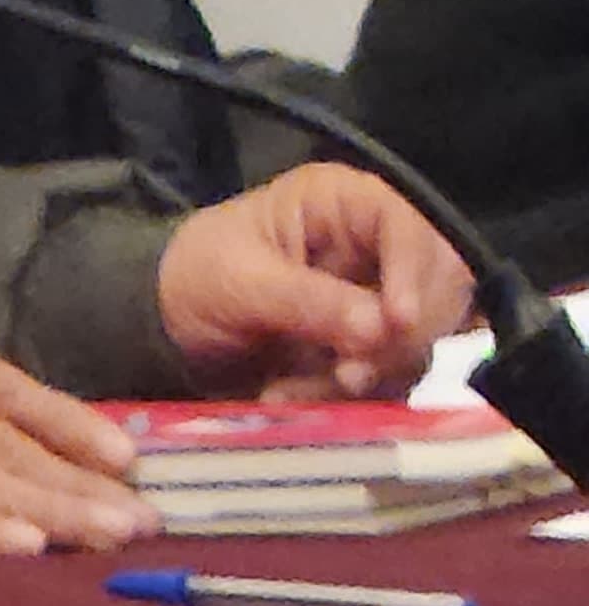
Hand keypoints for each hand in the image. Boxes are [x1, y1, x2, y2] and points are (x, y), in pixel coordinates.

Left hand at [155, 166, 472, 398]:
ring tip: (294, 389)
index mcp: (345, 205)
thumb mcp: (240, 281)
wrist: (166, 331)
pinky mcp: (371, 352)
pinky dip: (350, 400)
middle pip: (440, 289)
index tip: (396, 321)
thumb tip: (382, 329)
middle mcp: (376, 250)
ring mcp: (379, 303)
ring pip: (418, 344)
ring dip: (367, 377)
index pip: (413, 226)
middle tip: (348, 374)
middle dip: (400, 338)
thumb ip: (310, 301)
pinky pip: (391, 381)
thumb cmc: (196, 277)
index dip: (417, 272)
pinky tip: (292, 396)